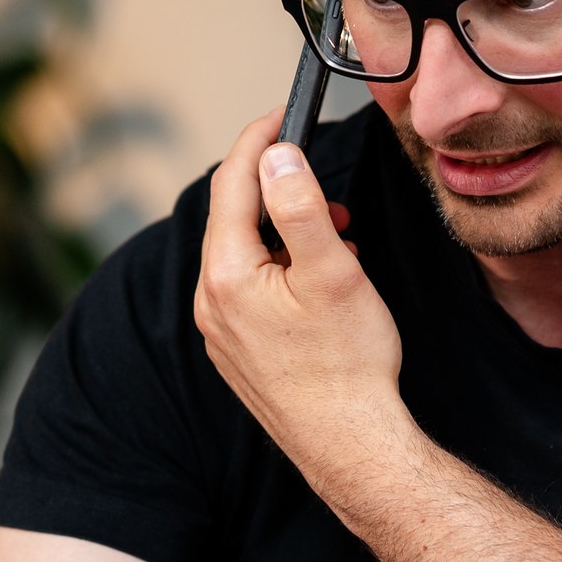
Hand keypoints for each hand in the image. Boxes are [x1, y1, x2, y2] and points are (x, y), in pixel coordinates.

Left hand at [194, 108, 406, 481]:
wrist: (350, 447)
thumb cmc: (348, 365)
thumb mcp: (333, 271)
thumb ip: (300, 206)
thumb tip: (276, 156)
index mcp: (225, 275)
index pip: (231, 185)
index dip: (258, 141)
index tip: (283, 114)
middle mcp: (210, 302)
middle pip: (232, 218)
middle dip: (278, 191)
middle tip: (327, 189)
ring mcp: (220, 331)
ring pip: (244, 254)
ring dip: (285, 232)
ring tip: (337, 236)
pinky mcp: (238, 351)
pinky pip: (250, 289)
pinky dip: (282, 268)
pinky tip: (322, 280)